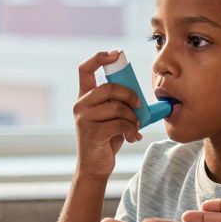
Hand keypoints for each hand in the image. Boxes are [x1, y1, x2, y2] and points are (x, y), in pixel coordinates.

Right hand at [73, 51, 141, 178]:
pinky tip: (131, 137)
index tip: (115, 54)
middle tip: (139, 106)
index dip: (99, 58)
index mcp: (84, 97)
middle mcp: (80, 105)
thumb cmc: (106, 140)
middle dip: (130, 95)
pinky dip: (131, 130)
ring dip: (132, 117)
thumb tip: (140, 96)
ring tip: (134, 127)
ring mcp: (84, 119)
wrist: (95, 167)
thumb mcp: (111, 117)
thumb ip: (118, 103)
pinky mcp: (92, 132)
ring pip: (117, 107)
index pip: (84, 69)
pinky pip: (119, 123)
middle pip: (109, 87)